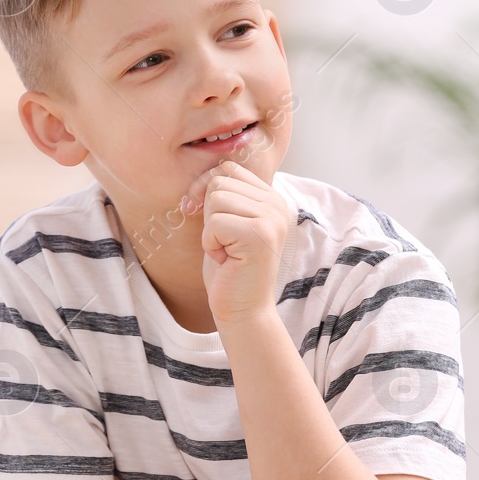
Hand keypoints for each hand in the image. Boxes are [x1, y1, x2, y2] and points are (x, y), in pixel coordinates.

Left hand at [180, 161, 290, 323]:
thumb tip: (201, 179)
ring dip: (210, 231)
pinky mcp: (260, 234)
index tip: (203, 217)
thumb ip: (223, 195)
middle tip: (224, 243)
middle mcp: (276, 204)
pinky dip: (211, 243)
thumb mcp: (225, 223)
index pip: (227, 169)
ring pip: (216, 198)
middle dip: (209, 215)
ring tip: (227, 251)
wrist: (242, 310)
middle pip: (219, 182)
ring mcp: (271, 218)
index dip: (206, 190)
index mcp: (271, 198)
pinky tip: (227, 260)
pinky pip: (215, 221)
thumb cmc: (229, 269)